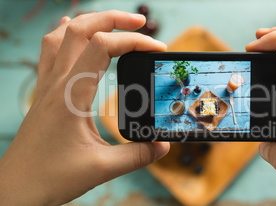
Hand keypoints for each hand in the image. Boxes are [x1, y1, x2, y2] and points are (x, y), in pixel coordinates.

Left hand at [0, 10, 168, 204]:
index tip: (157, 49)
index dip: (134, 42)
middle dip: (113, 18)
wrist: (15, 188)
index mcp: (71, 95)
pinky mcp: (45, 93)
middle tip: (141, 24)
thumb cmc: (50, 177)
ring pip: (63, 36)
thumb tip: (163, 146)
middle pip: (82, 29)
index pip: (103, 47)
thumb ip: (137, 155)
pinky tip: (72, 32)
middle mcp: (57, 83)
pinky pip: (50, 51)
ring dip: (90, 22)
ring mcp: (47, 86)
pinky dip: (65, 34)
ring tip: (113, 23)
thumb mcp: (101, 168)